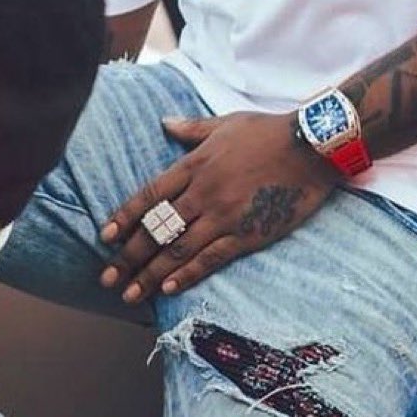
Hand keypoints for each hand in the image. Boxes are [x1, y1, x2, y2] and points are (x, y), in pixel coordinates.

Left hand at [99, 111, 340, 303]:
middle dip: (129, 255)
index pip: (150, 195)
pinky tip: (169, 289)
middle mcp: (204, 191)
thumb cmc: (270, 131)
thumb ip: (192, 128)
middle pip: (158, 228)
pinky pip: (211, 258)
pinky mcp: (248, 234)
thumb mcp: (226, 123)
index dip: (125, 217)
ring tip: (130, 294)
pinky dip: (188, 274)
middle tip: (106, 278)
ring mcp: (225, 215)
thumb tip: (165, 122)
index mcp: (195, 164)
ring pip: (179, 249)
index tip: (105, 237)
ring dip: (151, 274)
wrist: (312, 147)